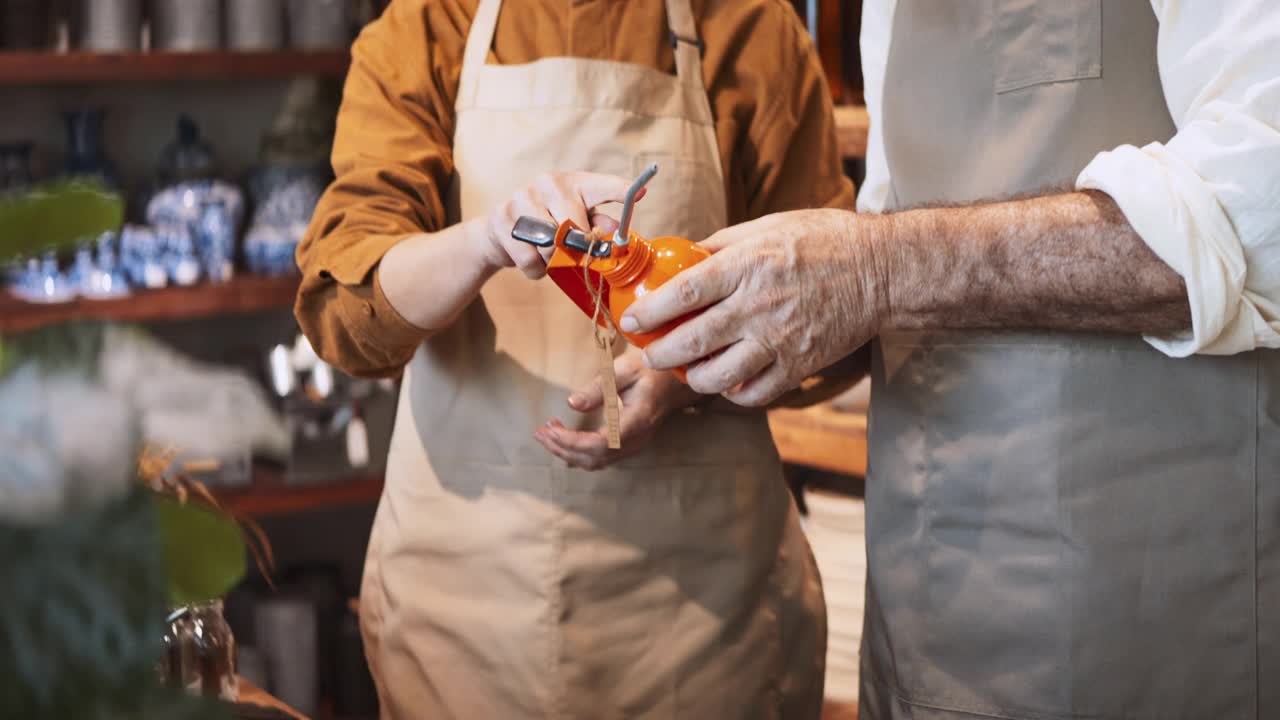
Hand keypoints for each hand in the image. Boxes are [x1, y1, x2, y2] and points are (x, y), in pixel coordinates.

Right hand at [479, 171, 640, 277]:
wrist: (500, 232)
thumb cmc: (549, 225)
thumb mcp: (576, 221)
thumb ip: (597, 224)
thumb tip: (616, 231)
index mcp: (574, 183)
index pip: (602, 186)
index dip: (621, 190)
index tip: (641, 192)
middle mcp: (548, 183)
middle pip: (574, 228)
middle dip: (575, 249)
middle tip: (572, 254)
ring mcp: (522, 197)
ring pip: (550, 246)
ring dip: (552, 261)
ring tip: (547, 253)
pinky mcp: (502, 218)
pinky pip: (529, 258)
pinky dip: (535, 269)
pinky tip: (531, 258)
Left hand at [532, 347, 702, 469]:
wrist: (677, 381)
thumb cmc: (652, 369)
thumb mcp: (625, 368)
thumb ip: (599, 386)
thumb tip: (571, 404)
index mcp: (636, 421)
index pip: (599, 443)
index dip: (571, 441)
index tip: (549, 427)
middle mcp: (636, 440)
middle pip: (594, 458)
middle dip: (562, 448)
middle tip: (539, 431)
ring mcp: (634, 446)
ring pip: (595, 462)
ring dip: (567, 452)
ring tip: (545, 433)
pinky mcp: (629, 446)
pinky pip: (601, 458)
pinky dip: (578, 452)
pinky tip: (563, 439)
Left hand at [618, 209, 888, 406]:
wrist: (881, 271)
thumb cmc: (825, 241)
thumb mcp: (768, 227)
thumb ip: (722, 245)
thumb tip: (682, 257)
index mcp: (747, 266)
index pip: (683, 293)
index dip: (650, 312)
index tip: (631, 321)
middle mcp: (759, 306)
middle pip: (692, 342)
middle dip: (659, 354)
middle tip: (649, 354)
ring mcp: (780, 340)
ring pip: (718, 376)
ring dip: (692, 379)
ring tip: (685, 371)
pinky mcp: (799, 364)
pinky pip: (754, 393)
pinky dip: (733, 393)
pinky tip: (727, 382)